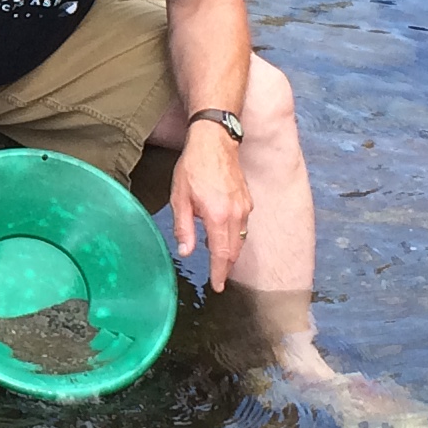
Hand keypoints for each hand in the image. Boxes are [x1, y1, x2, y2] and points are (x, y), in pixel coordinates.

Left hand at [171, 125, 250, 290]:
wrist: (215, 141)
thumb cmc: (194, 166)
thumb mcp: (180, 198)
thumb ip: (184, 228)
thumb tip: (187, 251)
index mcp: (218, 216)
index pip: (222, 254)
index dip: (219, 273)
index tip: (217, 286)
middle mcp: (236, 214)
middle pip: (234, 250)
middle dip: (226, 266)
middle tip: (216, 276)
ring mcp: (245, 207)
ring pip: (240, 239)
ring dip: (229, 250)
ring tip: (215, 255)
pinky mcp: (247, 200)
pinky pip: (243, 226)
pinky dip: (233, 235)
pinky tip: (221, 233)